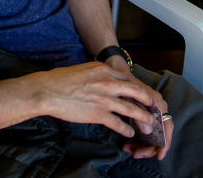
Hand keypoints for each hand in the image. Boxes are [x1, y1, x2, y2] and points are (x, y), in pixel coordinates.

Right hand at [32, 62, 171, 158]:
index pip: (129, 80)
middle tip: (155, 109)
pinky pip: (118, 123)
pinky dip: (126, 129)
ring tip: (149, 126)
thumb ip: (99, 75)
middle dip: (148, 102)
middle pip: (137, 92)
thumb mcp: (85, 70)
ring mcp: (104, 98)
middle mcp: (108, 82)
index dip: (140, 89)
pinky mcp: (98, 113)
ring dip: (143, 118)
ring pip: (132, 109)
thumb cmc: (61, 80)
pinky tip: (130, 133)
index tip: (146, 96)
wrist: (48, 90)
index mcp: (104, 70)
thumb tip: (106, 81)